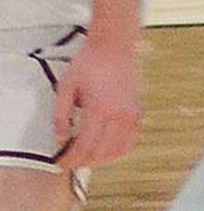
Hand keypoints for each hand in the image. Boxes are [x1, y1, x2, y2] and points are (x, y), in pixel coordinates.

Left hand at [53, 38, 140, 168]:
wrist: (114, 48)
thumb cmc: (91, 63)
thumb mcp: (66, 87)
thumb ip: (60, 116)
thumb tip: (61, 138)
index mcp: (100, 110)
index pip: (85, 147)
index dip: (71, 159)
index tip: (61, 162)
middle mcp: (119, 116)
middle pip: (100, 153)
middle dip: (83, 161)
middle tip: (70, 160)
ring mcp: (131, 116)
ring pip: (117, 152)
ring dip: (101, 160)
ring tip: (86, 157)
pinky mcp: (137, 114)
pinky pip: (130, 143)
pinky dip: (118, 152)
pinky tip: (107, 150)